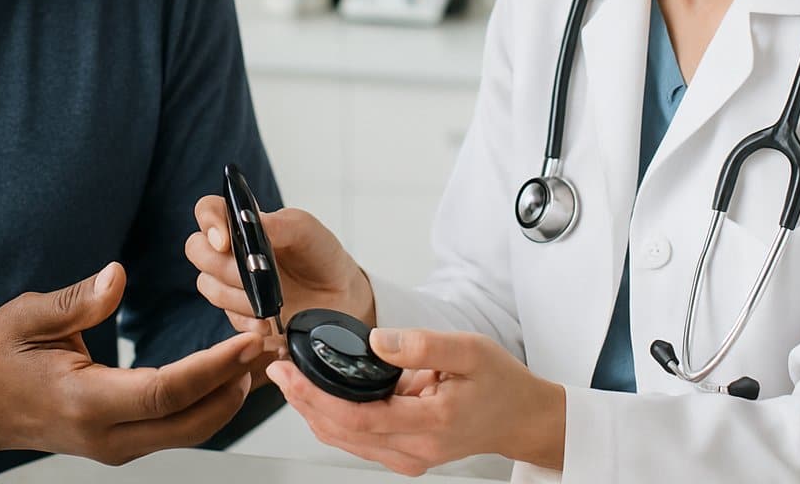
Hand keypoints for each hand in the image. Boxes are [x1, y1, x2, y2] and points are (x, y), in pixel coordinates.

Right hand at [0, 262, 263, 466]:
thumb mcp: (28, 316)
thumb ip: (78, 300)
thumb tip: (118, 276)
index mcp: (85, 403)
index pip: (165, 392)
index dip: (212, 368)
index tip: (247, 341)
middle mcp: (105, 435)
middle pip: (191, 422)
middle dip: (236, 385)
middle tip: (268, 342)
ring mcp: (114, 445)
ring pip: (189, 431)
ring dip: (227, 396)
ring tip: (257, 352)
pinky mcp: (120, 442)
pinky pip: (175, 428)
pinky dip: (207, 402)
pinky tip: (227, 371)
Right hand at [185, 196, 374, 335]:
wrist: (341, 296)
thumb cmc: (320, 254)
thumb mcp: (306, 230)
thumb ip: (277, 223)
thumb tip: (249, 220)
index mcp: (244, 223)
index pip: (208, 210)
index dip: (209, 222)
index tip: (225, 241)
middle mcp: (231, 250)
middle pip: (197, 249)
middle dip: (222, 265)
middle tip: (252, 275)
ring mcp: (232, 283)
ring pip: (208, 285)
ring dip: (237, 296)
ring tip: (269, 303)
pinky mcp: (239, 313)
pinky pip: (226, 316)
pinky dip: (246, 320)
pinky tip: (267, 323)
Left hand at [265, 328, 565, 474]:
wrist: (521, 418)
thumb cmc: (500, 383)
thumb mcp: (470, 350)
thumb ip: (422, 344)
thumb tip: (377, 341)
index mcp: (430, 424)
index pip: (358, 417)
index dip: (316, 396)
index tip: (290, 372)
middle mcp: (414, 450)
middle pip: (342, 433)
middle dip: (303, 402)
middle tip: (278, 368)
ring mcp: (408, 457)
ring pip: (345, 440)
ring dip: (312, 411)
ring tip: (289, 378)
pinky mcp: (404, 454)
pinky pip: (358, 440)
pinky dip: (332, 418)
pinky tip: (316, 395)